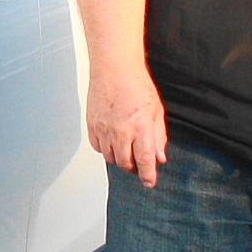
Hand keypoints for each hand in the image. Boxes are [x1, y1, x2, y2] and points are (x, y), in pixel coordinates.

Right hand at [86, 64, 169, 187]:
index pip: (145, 160)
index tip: (149, 182)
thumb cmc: (136, 84)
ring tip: (126, 148)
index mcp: (141, 126)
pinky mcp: (92, 125)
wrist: (114, 68)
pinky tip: (112, 140)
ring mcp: (104, 129)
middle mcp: (121, 131)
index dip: (147, 175)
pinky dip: (106, 148)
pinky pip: (98, 147)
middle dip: (133, 167)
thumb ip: (158, 136)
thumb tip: (159, 157)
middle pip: (125, 163)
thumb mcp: (156, 110)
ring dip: (119, 158)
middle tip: (138, 163)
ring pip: (111, 157)